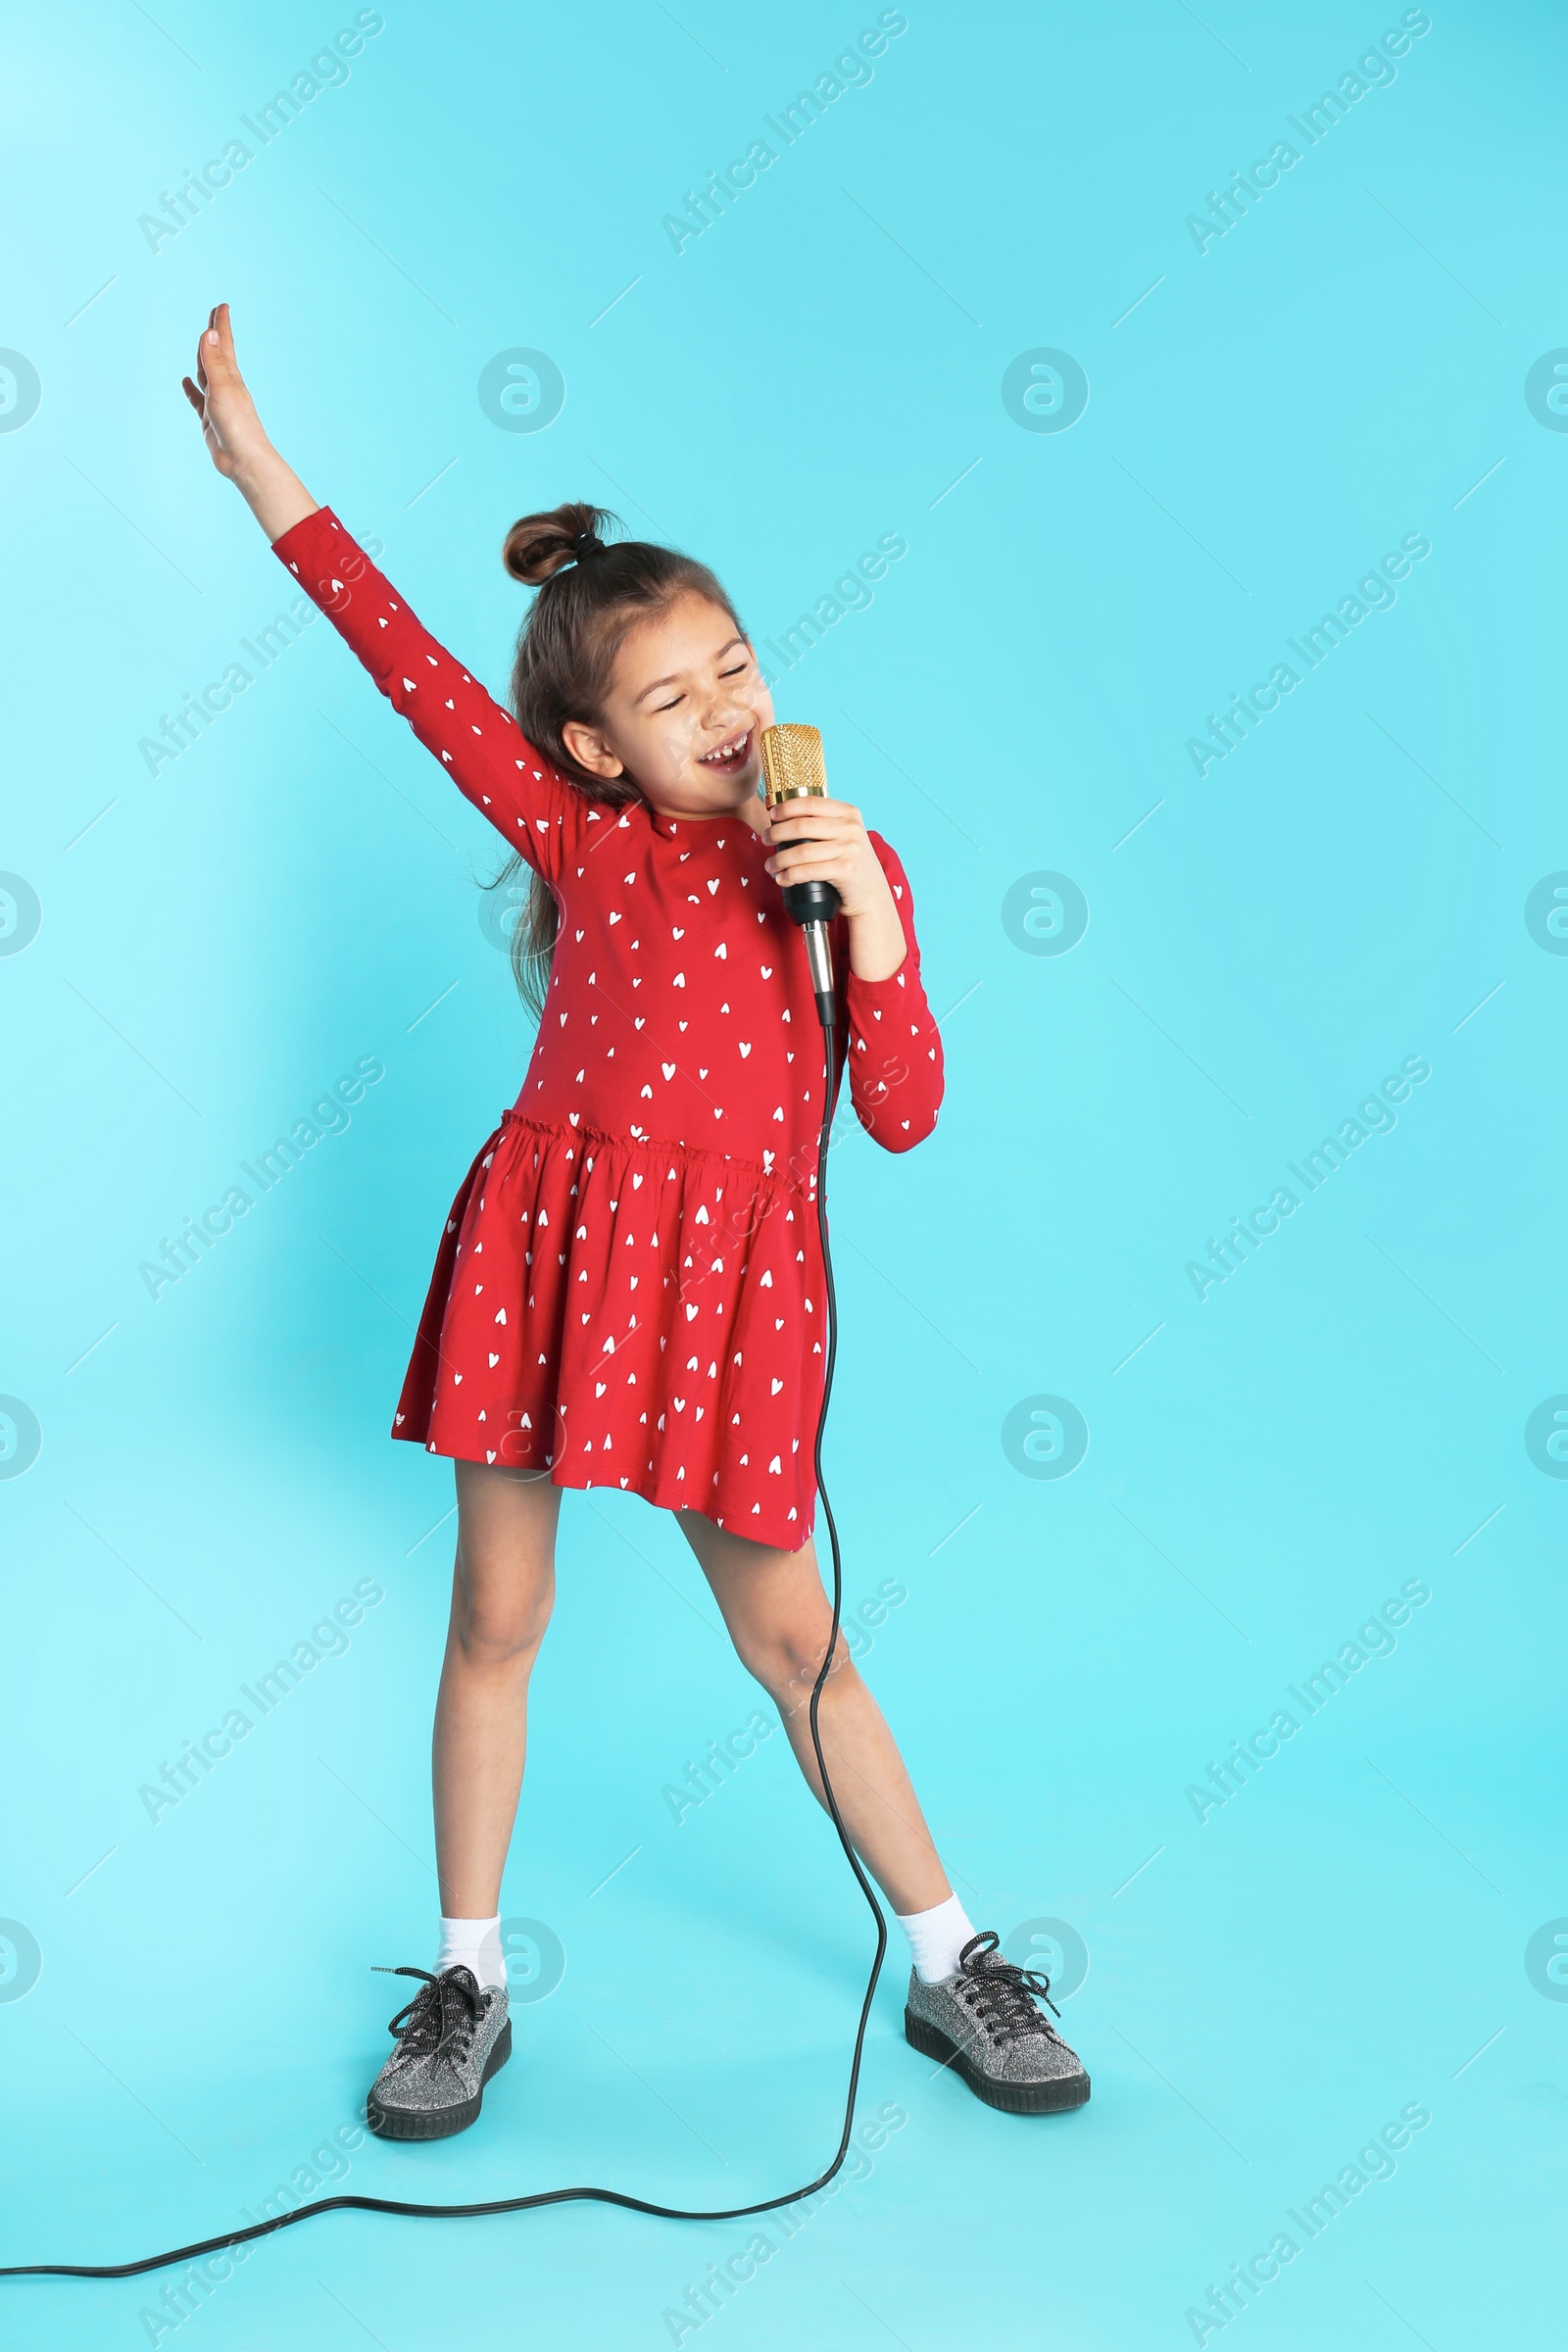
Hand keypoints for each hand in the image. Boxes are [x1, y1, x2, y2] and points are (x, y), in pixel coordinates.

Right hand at [181, 303, 316, 540]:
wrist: (244, 461)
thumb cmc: (238, 425)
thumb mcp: (222, 387)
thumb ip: (213, 361)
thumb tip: (209, 332)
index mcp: (230, 376)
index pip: (223, 343)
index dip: (221, 324)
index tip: (222, 305)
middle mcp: (225, 386)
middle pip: (215, 354)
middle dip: (213, 334)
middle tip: (212, 316)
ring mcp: (217, 402)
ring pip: (206, 374)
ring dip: (201, 358)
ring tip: (199, 343)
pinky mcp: (209, 419)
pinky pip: (197, 399)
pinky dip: (191, 388)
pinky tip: (186, 381)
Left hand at [765, 796, 906, 979]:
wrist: (872, 895)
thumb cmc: (851, 864)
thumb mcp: (845, 836)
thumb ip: (824, 824)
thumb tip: (784, 819)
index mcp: (849, 813)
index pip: (811, 803)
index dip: (787, 807)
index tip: (772, 815)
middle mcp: (851, 828)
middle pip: (802, 825)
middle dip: (777, 832)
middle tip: (765, 840)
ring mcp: (850, 849)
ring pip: (802, 850)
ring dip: (779, 859)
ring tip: (770, 865)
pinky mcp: (846, 870)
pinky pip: (809, 871)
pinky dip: (790, 876)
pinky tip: (782, 879)